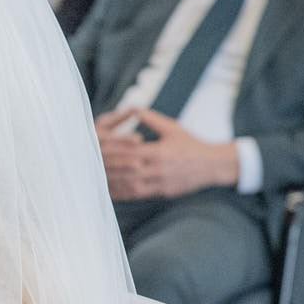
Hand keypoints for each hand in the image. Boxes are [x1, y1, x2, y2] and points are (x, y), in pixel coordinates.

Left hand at [97, 107, 239, 199]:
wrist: (212, 164)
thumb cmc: (192, 144)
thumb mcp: (173, 128)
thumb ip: (152, 119)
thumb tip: (136, 108)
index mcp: (159, 151)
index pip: (130, 152)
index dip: (113, 153)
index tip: (98, 151)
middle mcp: (158, 168)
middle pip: (127, 170)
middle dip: (109, 169)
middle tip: (91, 167)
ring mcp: (160, 182)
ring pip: (131, 185)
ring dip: (113, 184)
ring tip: (97, 181)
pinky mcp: (163, 192)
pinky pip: (139, 195)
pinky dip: (124, 194)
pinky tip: (113, 192)